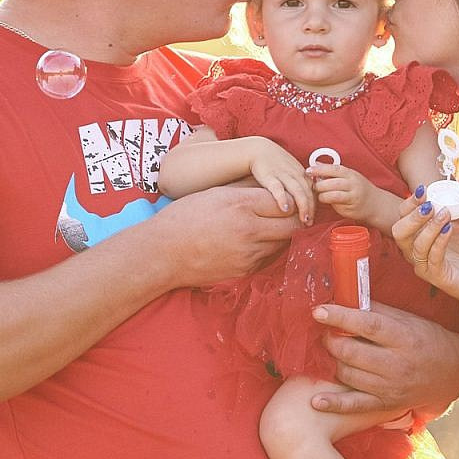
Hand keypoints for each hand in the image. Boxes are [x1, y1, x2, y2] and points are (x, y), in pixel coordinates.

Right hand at [149, 186, 298, 287]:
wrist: (163, 253)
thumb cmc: (185, 217)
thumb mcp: (216, 193)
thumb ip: (248, 190)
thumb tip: (274, 188)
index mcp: (241, 206)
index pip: (285, 202)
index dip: (290, 200)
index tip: (290, 198)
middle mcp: (249, 231)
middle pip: (292, 226)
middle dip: (294, 218)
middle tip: (289, 213)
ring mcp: (249, 255)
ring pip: (283, 243)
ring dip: (281, 235)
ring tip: (270, 226)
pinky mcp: (245, 271)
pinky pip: (269, 258)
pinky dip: (268, 249)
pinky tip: (255, 241)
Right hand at [247, 139, 315, 224]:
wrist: (258, 150)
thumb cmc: (275, 163)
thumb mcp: (291, 170)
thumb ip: (299, 184)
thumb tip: (306, 202)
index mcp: (302, 174)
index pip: (313, 191)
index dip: (314, 205)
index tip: (313, 218)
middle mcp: (295, 174)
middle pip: (308, 193)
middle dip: (311, 209)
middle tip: (310, 223)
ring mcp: (284, 175)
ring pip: (298, 191)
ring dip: (302, 206)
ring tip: (304, 219)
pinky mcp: (270, 176)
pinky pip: (278, 188)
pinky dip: (282, 198)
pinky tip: (284, 209)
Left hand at [306, 302, 458, 418]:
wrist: (453, 373)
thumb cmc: (428, 340)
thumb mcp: (409, 320)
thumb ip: (378, 311)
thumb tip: (346, 300)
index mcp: (403, 337)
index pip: (368, 325)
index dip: (340, 317)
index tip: (319, 311)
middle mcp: (396, 364)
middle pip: (351, 352)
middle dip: (331, 340)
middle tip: (328, 333)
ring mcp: (390, 387)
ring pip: (347, 374)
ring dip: (334, 361)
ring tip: (336, 352)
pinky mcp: (386, 404)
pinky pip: (355, 406)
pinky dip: (333, 404)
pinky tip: (316, 400)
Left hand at [308, 162, 389, 223]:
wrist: (376, 204)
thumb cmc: (359, 189)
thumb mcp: (349, 177)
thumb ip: (332, 172)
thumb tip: (316, 164)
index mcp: (351, 173)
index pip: (334, 169)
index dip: (320, 169)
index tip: (308, 170)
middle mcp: (353, 183)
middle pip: (332, 182)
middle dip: (319, 184)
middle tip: (313, 186)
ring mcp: (353, 195)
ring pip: (333, 193)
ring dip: (322, 194)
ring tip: (319, 194)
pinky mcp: (352, 206)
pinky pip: (337, 203)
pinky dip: (328, 201)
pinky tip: (326, 201)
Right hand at [390, 183, 458, 308]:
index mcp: (418, 234)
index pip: (402, 216)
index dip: (410, 203)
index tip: (424, 190)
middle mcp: (415, 250)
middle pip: (399, 231)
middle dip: (412, 216)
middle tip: (430, 205)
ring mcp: (424, 265)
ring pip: (415, 245)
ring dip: (429, 227)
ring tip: (445, 214)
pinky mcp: (436, 276)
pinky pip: (432, 258)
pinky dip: (439, 241)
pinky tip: (450, 229)